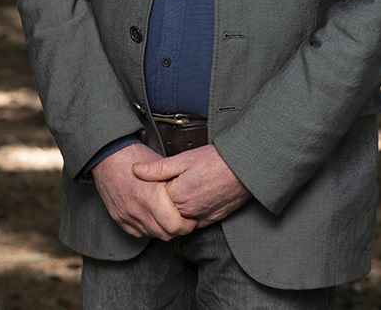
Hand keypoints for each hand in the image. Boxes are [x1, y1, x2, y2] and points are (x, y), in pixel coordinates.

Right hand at [92, 142, 197, 239]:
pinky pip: (137, 232)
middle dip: (178, 230)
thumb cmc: (133, 156)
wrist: (108, 156)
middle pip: (165, 234)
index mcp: (152, 197)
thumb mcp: (160, 165)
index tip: (191, 220)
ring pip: (151, 235)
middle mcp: (139, 210)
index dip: (187, 225)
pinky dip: (147, 229)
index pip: (175, 225)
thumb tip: (188, 192)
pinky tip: (152, 219)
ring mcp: (127, 216)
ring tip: (169, 219)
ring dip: (162, 230)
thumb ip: (173, 181)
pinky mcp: (119, 218)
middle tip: (184, 222)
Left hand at [132, 144, 250, 226]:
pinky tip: (194, 198)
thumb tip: (135, 170)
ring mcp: (200, 218)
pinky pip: (194, 222)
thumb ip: (158, 168)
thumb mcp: (184, 158)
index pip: (155, 200)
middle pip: (166, 212)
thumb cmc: (216, 161)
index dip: (154, 189)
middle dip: (164, 201)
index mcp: (177, 196)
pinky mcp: (212, 220)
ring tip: (183, 188)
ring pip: (180, 219)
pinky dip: (190, 214)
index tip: (157, 179)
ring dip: (177, 209)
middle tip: (171, 183)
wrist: (245, 168)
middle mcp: (187, 212)